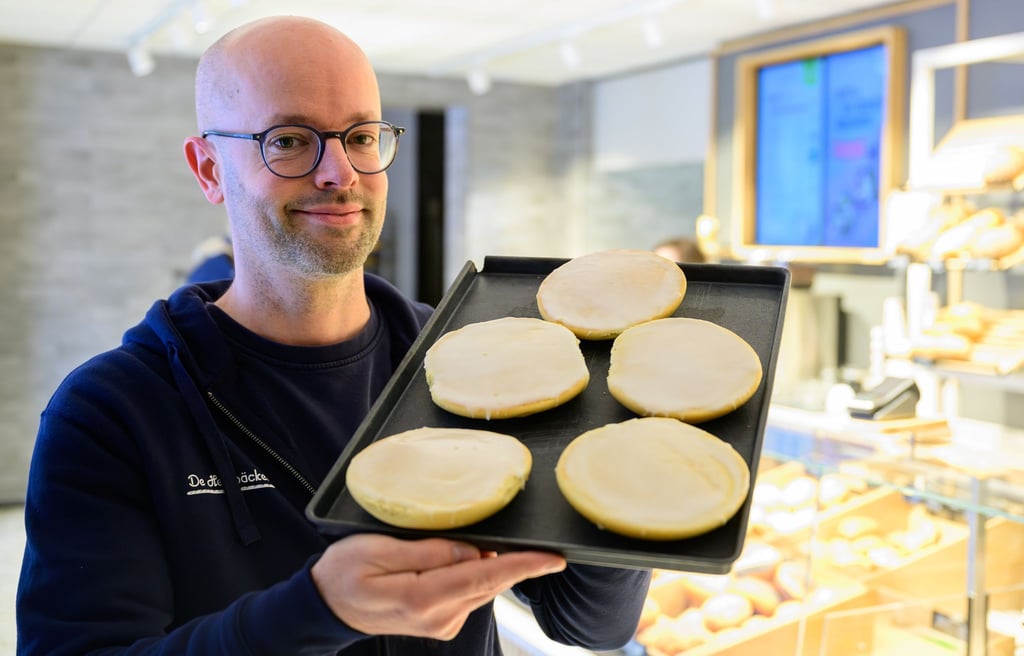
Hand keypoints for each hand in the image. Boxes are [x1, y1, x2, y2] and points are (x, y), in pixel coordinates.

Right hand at [311, 533, 565, 638]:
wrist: (326, 605)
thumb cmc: (344, 570)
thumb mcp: (376, 549)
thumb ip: (427, 551)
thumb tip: (471, 550)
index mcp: (421, 598)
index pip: (482, 577)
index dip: (521, 566)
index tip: (553, 558)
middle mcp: (439, 617)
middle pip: (489, 583)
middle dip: (517, 562)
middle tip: (544, 544)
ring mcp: (442, 623)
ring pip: (482, 588)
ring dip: (495, 566)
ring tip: (504, 544)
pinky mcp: (442, 622)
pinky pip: (470, 592)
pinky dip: (478, 574)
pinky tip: (473, 558)